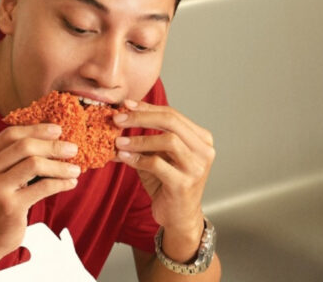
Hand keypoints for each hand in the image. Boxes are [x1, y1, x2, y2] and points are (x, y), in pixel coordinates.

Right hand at [0, 124, 80, 260]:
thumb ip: (13, 156)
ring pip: (34, 164)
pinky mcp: (10, 207)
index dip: (36, 129)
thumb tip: (51, 136)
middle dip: (52, 145)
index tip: (58, 130)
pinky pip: (43, 187)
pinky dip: (61, 182)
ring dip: (60, 165)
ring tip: (75, 168)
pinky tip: (70, 183)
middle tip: (72, 148)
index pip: (10, 135)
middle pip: (24, 146)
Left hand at [113, 100, 214, 261]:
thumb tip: (121, 116)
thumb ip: (147, 136)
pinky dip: (137, 158)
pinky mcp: (184, 184)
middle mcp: (204, 150)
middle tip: (118, 119)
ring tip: (119, 141)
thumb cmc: (167, 183)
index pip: (172, 114)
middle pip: (171, 122)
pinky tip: (124, 157)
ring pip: (168, 140)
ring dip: (139, 139)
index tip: (126, 105)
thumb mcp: (159, 155)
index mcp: (201, 138)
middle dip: (142, 118)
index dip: (147, 108)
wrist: (179, 216)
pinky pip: (157, 164)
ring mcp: (196, 167)